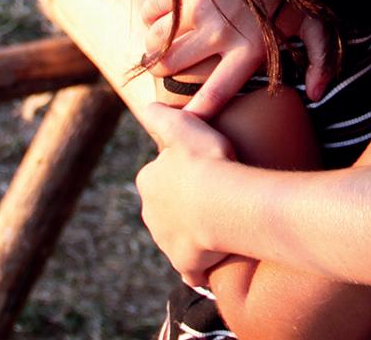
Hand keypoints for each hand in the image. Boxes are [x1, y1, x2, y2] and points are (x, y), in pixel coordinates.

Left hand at [136, 103, 235, 286]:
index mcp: (148, 180)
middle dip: (183, 203)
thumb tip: (147, 106)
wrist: (222, 203)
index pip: (160, 175)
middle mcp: (150, 212)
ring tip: (221, 222)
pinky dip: (198, 265)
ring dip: (193, 230)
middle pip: (166, 206)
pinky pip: (191, 265)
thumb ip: (162, 116)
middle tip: (215, 194)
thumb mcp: (184, 126)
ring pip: (177, 234)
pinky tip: (212, 262)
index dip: (182, 171)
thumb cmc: (206, 160)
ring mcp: (166, 240)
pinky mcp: (184, 261)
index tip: (203, 168)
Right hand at [142, 0, 333, 116]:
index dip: (194, 115)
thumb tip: (317, 94)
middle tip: (165, 66)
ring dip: (155, 42)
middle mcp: (217, 33)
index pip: (214, 95)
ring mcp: (195, 7)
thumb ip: (320, 59)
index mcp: (249, 49)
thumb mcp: (317, 21)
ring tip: (164, 38)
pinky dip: (155, 12)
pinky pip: (151, 9)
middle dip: (162, 70)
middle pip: (167, 68)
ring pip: (154, 39)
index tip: (183, 122)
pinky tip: (170, 7)